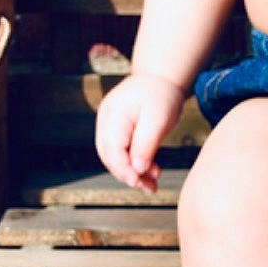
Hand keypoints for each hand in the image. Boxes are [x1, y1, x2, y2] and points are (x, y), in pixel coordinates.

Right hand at [94, 70, 186, 191]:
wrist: (161, 78)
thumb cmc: (161, 94)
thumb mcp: (158, 118)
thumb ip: (146, 143)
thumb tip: (137, 170)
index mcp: (113, 115)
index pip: (112, 149)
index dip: (123, 169)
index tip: (139, 182)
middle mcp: (106, 121)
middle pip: (110, 156)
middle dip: (129, 175)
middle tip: (150, 188)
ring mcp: (109, 126)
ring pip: (115, 157)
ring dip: (133, 173)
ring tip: (153, 183)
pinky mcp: (118, 131)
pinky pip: (122, 152)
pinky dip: (135, 164)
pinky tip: (150, 172)